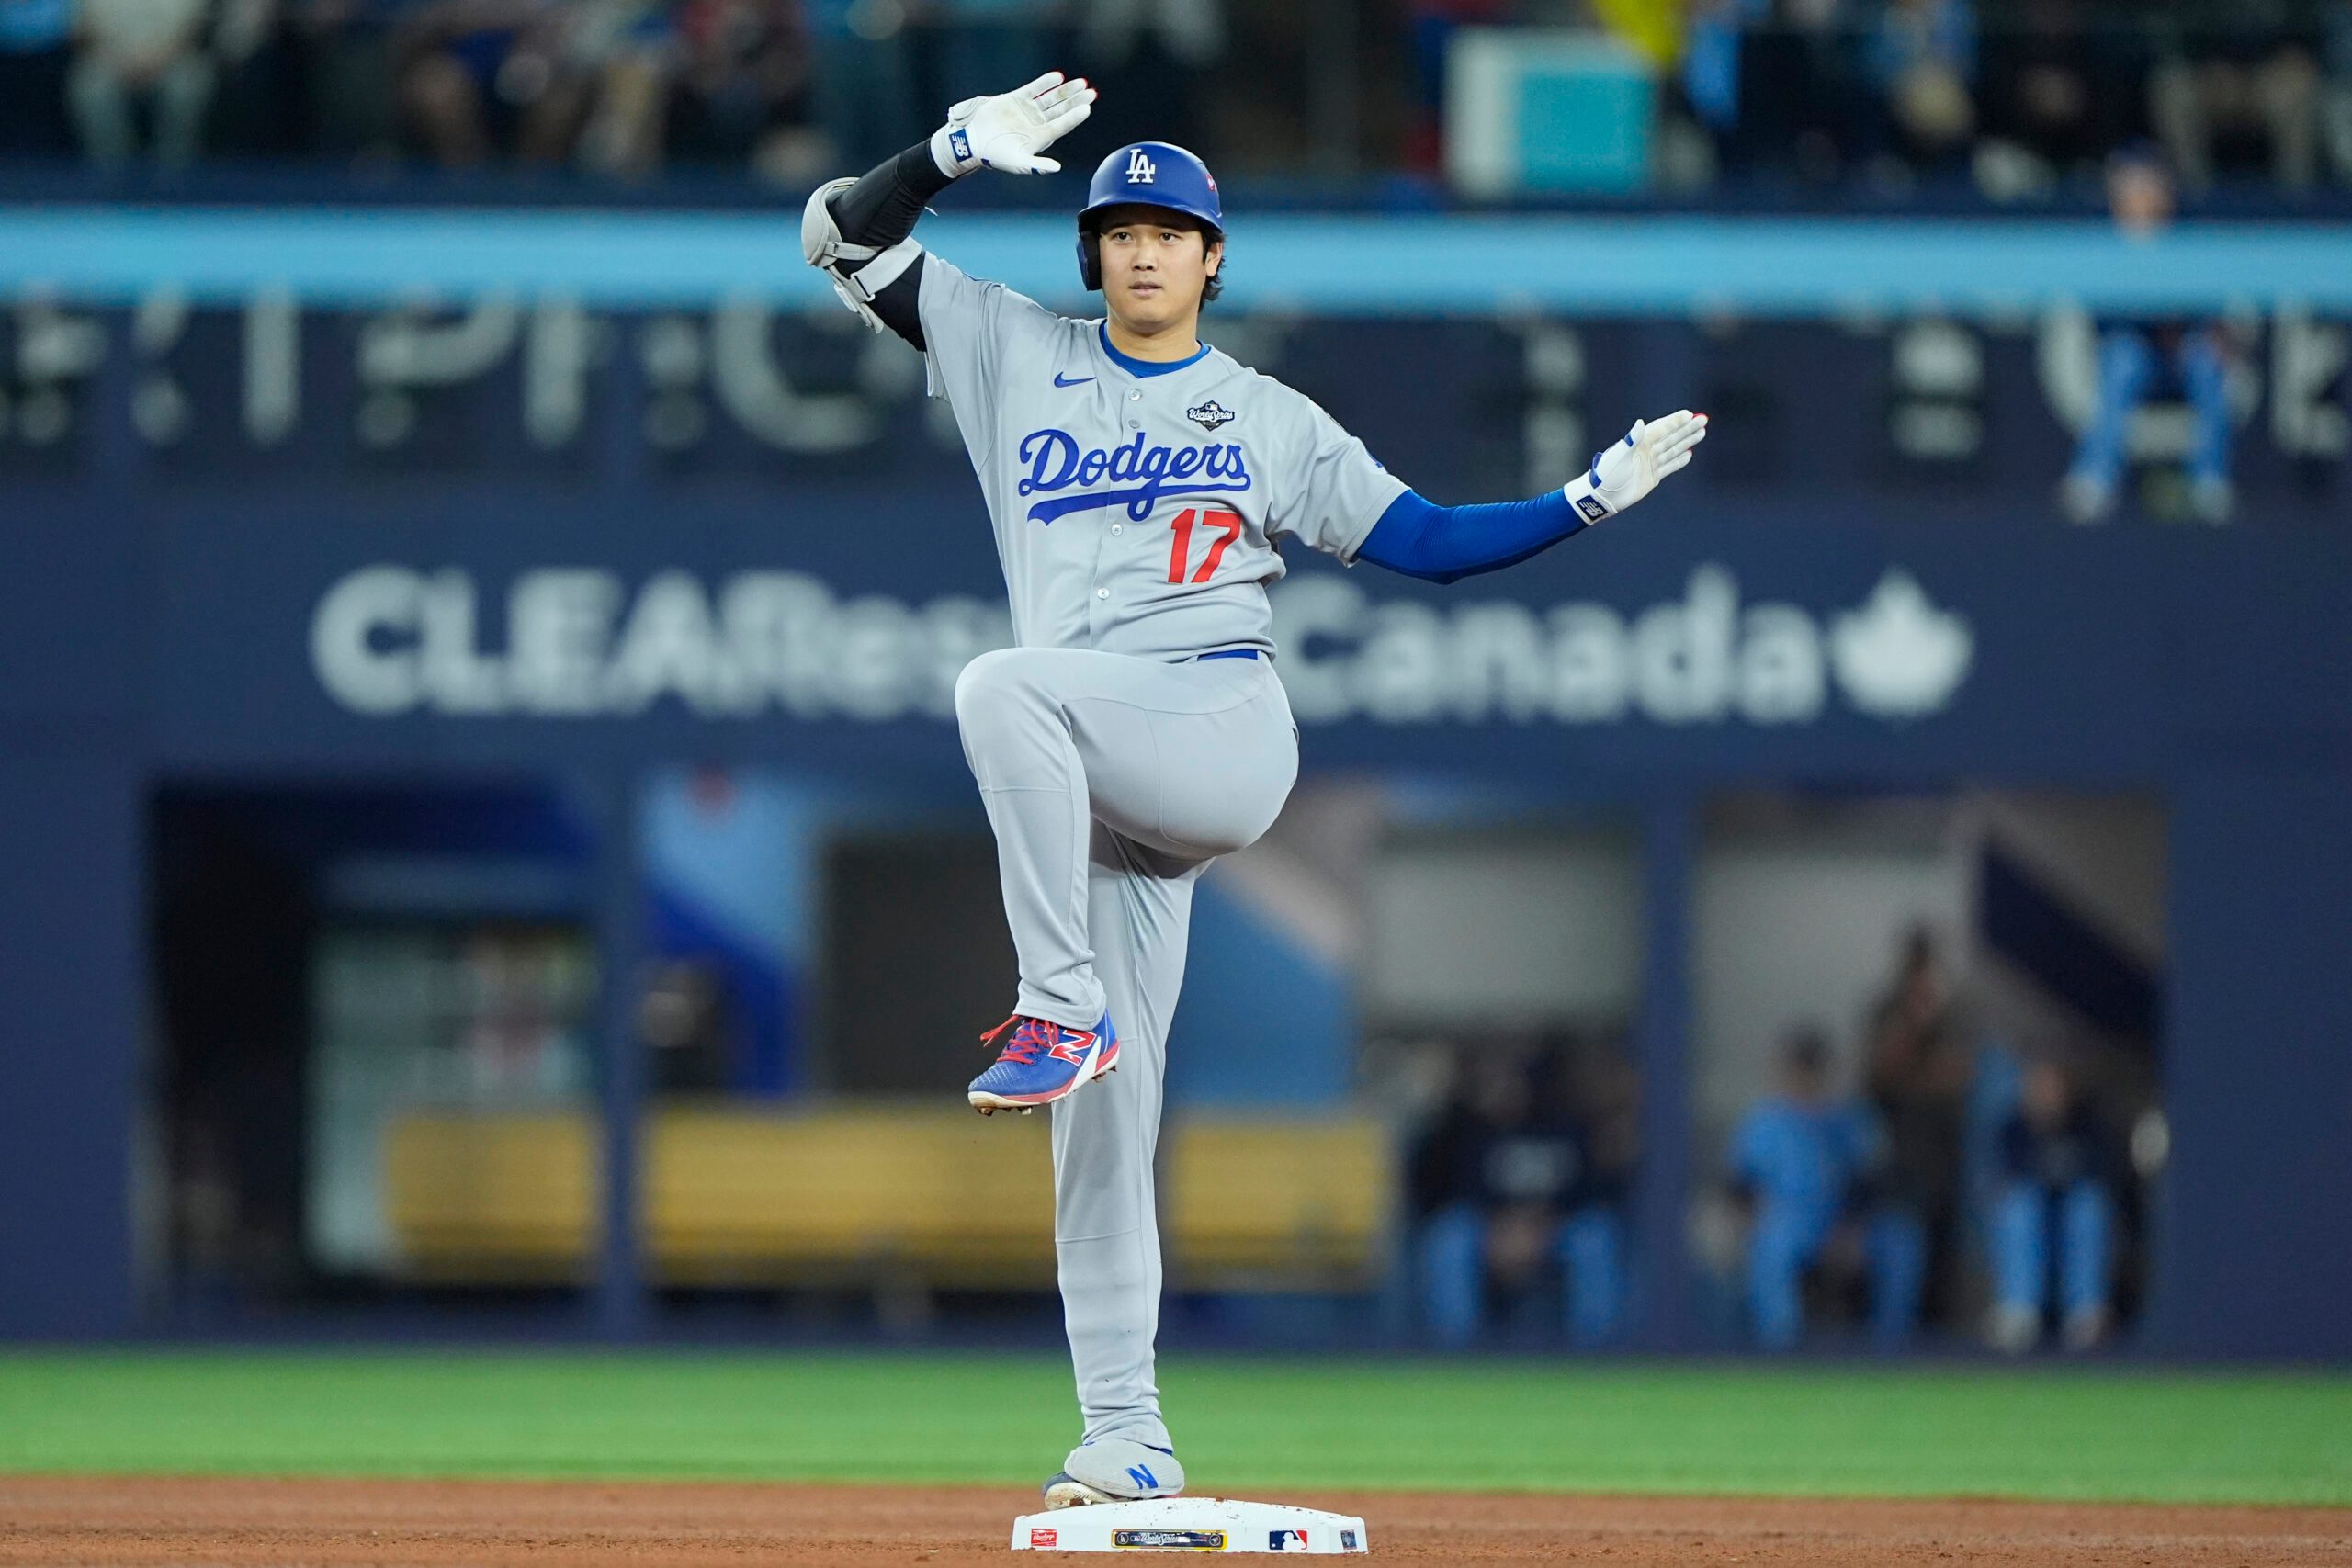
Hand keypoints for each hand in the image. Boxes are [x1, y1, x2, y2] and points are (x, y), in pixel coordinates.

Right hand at [932, 71, 1096, 176]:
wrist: (972, 141)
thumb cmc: (995, 155)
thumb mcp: (1017, 162)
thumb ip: (1037, 165)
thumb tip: (1057, 168)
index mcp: (1040, 138)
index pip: (1062, 125)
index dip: (1074, 116)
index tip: (1086, 108)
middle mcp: (1036, 123)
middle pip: (1061, 110)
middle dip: (1076, 101)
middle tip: (1091, 92)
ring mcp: (1027, 110)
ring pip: (1051, 98)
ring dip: (1065, 91)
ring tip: (1081, 83)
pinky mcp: (1015, 99)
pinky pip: (1034, 89)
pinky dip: (1045, 83)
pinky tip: (1058, 77)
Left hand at [1568, 410, 1708, 519]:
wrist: (1602, 497)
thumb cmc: (1607, 475)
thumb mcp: (1620, 456)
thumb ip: (1632, 439)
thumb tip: (1640, 423)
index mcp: (1639, 443)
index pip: (1661, 428)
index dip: (1675, 421)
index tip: (1690, 414)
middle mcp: (1646, 451)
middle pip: (1670, 437)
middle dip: (1687, 429)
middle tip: (1703, 420)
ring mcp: (1649, 464)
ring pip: (1672, 450)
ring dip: (1686, 441)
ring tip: (1701, 433)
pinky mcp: (1651, 477)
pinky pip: (1669, 466)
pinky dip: (1679, 460)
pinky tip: (1689, 453)